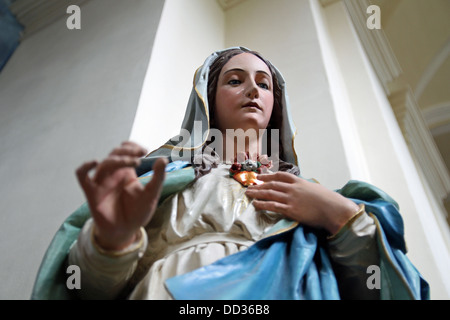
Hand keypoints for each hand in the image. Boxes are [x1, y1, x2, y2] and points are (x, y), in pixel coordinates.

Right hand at [76, 141, 166, 249]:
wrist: (126, 231)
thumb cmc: (137, 212)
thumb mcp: (152, 194)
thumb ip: (158, 177)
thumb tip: (163, 159)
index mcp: (126, 172)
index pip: (126, 151)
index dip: (132, 147)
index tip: (144, 150)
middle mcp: (113, 174)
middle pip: (115, 154)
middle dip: (128, 151)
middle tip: (140, 153)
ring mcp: (102, 182)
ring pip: (105, 163)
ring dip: (118, 159)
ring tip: (134, 162)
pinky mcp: (92, 192)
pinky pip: (82, 176)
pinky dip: (85, 167)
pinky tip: (94, 162)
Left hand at [245, 172, 359, 234]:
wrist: (334, 209)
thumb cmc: (329, 200)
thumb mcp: (315, 189)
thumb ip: (305, 188)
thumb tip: (301, 190)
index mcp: (299, 181)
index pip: (280, 176)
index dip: (269, 176)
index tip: (260, 177)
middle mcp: (293, 188)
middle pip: (271, 184)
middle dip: (259, 185)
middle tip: (249, 186)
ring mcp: (291, 199)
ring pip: (269, 194)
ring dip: (257, 193)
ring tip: (248, 194)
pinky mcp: (290, 210)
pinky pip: (272, 206)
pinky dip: (262, 205)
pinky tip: (255, 204)